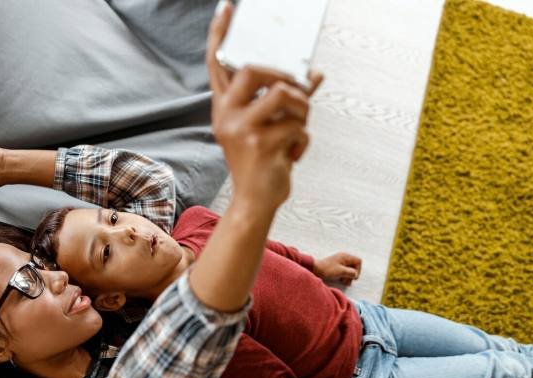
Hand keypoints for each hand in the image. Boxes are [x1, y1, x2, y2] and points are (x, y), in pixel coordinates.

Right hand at [206, 1, 323, 214]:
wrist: (255, 202)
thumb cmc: (263, 164)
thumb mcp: (268, 129)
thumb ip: (287, 102)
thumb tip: (314, 75)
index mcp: (224, 109)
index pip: (217, 65)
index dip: (220, 36)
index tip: (227, 8)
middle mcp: (227, 116)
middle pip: (256, 70)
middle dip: (285, 78)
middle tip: (297, 91)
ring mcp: (242, 130)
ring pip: (285, 95)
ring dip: (302, 111)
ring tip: (297, 130)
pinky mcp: (262, 144)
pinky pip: (298, 126)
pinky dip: (304, 141)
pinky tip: (291, 156)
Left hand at [313, 252, 361, 285]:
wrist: (315, 269)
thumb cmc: (327, 269)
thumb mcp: (341, 271)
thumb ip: (351, 272)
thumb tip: (355, 274)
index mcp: (345, 256)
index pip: (358, 261)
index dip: (358, 269)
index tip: (353, 276)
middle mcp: (344, 258)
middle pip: (354, 266)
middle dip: (352, 274)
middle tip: (347, 280)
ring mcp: (340, 262)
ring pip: (349, 269)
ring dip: (348, 276)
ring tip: (343, 280)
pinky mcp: (336, 267)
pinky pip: (344, 271)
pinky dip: (344, 276)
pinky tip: (340, 279)